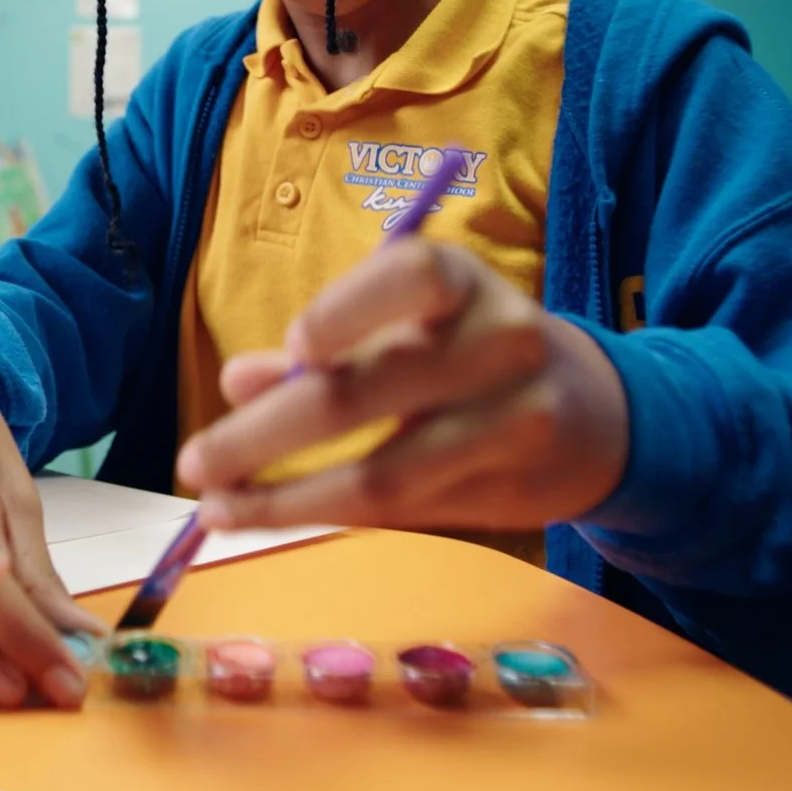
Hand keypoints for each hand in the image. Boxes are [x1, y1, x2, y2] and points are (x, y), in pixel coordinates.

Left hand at [175, 239, 629, 534]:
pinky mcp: (508, 488)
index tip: (295, 346)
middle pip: (371, 389)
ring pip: (384, 470)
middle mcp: (498, 342)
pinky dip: (326, 514)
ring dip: (284, 496)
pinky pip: (402, 510)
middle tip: (194, 461)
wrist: (598, 415)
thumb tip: (238, 381)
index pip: (414, 275)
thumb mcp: (409, 330)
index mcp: (465, 282)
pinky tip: (271, 515)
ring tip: (215, 508)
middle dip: (265, 433)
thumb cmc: (473, 356)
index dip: (350, 308)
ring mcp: (512, 421)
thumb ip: (327, 350)